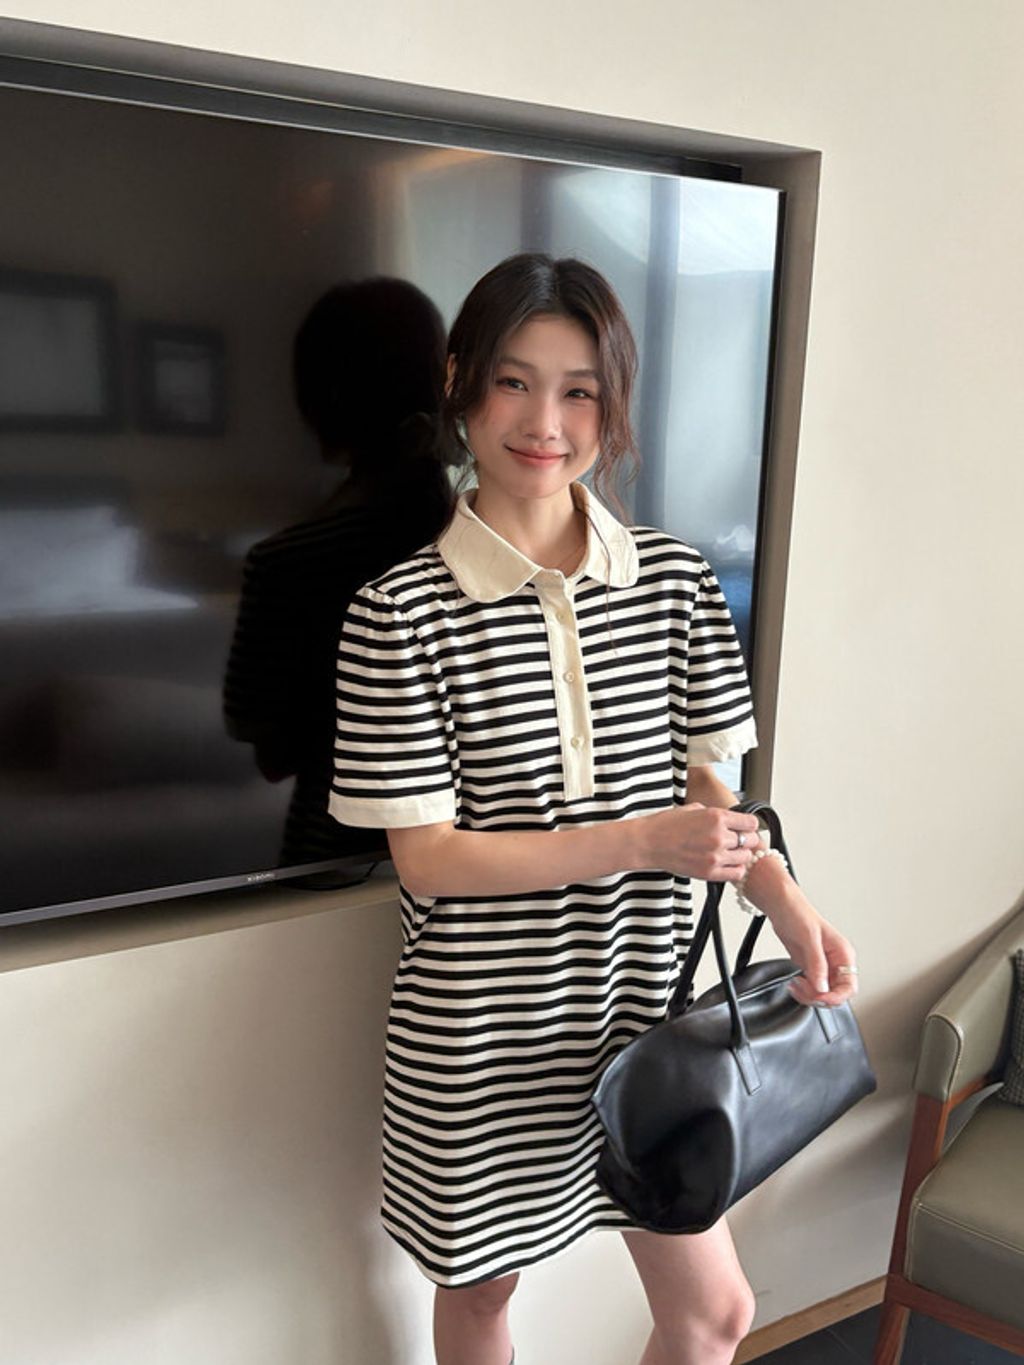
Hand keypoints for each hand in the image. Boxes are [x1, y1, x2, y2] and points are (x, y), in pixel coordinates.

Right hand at [643, 803, 763, 881]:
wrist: (648, 843)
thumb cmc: (666, 825)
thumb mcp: (694, 809)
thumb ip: (715, 814)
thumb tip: (730, 820)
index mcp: (716, 817)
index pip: (751, 823)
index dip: (749, 825)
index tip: (745, 827)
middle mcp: (719, 836)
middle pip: (751, 840)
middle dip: (746, 839)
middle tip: (737, 840)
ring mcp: (715, 856)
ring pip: (745, 857)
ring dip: (740, 854)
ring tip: (729, 853)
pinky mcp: (709, 872)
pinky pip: (736, 873)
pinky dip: (735, 869)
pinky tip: (726, 864)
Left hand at [770, 909, 858, 1007]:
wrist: (782, 908)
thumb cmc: (799, 914)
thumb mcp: (809, 938)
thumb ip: (817, 964)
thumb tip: (822, 987)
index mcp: (843, 954)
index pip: (849, 986)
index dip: (837, 997)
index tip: (821, 997)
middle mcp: (836, 963)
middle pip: (836, 994)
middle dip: (819, 996)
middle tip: (803, 989)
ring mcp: (823, 967)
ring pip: (823, 994)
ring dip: (809, 995)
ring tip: (796, 986)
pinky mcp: (811, 968)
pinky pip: (812, 989)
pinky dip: (803, 991)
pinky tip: (795, 985)